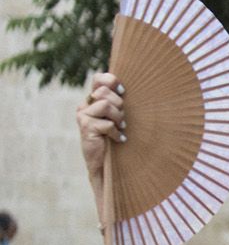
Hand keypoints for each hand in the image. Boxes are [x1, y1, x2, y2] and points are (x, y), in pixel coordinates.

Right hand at [76, 73, 125, 193]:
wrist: (104, 164)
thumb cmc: (115, 140)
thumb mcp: (118, 119)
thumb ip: (119, 104)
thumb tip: (129, 91)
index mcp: (93, 101)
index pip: (98, 79)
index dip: (110, 80)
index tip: (123, 91)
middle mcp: (85, 106)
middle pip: (105, 92)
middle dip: (119, 105)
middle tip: (121, 120)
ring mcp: (83, 116)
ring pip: (106, 105)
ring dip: (118, 118)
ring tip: (120, 128)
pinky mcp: (85, 127)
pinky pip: (107, 123)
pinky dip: (116, 132)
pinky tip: (118, 139)